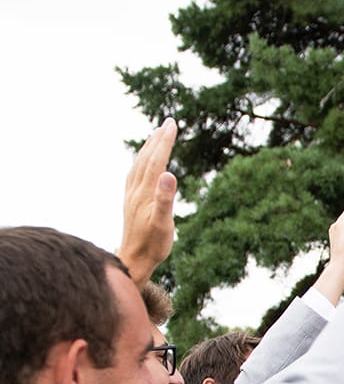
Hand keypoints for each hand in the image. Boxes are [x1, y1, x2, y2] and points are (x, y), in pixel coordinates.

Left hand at [117, 119, 177, 286]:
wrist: (133, 261)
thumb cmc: (152, 245)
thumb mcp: (163, 224)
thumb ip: (165, 198)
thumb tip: (169, 173)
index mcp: (145, 192)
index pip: (157, 160)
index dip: (165, 141)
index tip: (172, 124)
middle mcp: (135, 190)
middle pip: (147, 158)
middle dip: (158, 139)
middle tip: (169, 122)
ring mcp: (131, 196)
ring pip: (139, 165)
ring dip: (148, 148)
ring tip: (156, 136)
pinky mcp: (130, 203)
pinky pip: (135, 176)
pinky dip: (141, 163)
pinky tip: (143, 164)